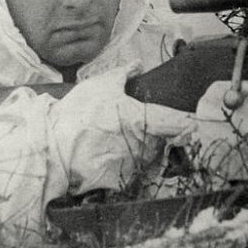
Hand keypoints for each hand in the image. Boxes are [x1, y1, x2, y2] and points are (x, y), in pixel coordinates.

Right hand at [47, 64, 192, 195]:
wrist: (51, 146)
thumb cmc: (77, 113)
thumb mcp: (99, 86)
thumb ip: (123, 74)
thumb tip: (137, 64)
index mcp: (141, 120)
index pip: (178, 124)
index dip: (189, 125)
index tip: (195, 125)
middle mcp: (142, 145)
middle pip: (160, 141)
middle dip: (151, 135)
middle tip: (126, 127)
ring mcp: (132, 166)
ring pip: (147, 158)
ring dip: (138, 151)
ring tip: (111, 140)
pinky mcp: (120, 183)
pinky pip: (131, 174)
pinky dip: (123, 167)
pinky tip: (105, 156)